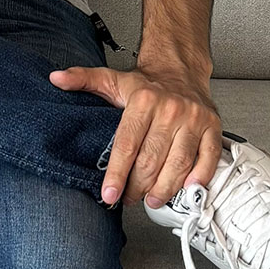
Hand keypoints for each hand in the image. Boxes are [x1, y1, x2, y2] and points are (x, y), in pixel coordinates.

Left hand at [48, 61, 222, 209]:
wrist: (180, 69)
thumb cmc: (146, 84)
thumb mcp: (112, 80)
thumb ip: (83, 80)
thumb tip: (56, 79)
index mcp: (144, 100)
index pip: (127, 144)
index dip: (117, 173)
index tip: (109, 194)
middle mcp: (171, 109)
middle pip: (151, 160)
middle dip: (138, 187)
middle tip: (130, 198)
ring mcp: (194, 119)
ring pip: (179, 164)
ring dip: (164, 189)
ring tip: (151, 199)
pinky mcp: (213, 127)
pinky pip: (208, 159)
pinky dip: (198, 178)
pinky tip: (185, 189)